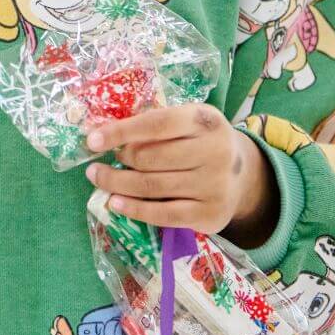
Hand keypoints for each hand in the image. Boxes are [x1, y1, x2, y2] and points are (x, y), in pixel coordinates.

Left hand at [83, 103, 277, 242]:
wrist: (242, 174)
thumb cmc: (200, 141)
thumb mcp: (187, 122)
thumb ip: (156, 124)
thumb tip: (105, 132)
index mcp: (204, 120)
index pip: (155, 124)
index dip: (120, 131)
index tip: (92, 140)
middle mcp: (213, 151)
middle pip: (150, 158)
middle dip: (119, 160)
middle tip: (101, 162)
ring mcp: (214, 184)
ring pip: (153, 187)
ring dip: (118, 185)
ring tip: (98, 180)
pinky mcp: (210, 214)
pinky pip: (164, 214)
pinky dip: (135, 210)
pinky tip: (115, 203)